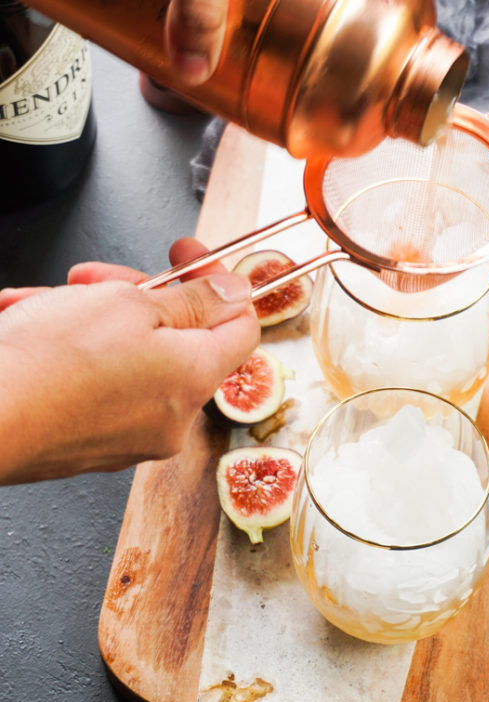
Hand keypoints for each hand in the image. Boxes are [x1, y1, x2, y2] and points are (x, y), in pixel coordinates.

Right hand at [0, 238, 259, 483]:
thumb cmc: (47, 365)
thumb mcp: (128, 303)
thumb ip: (192, 299)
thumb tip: (232, 295)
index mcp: (195, 378)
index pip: (241, 327)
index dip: (218, 281)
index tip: (187, 256)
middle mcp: (172, 418)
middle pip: (177, 339)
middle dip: (136, 296)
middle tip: (97, 278)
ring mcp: (132, 436)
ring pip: (130, 357)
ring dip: (93, 319)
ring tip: (48, 303)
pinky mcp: (94, 445)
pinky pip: (100, 385)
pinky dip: (73, 354)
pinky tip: (33, 329)